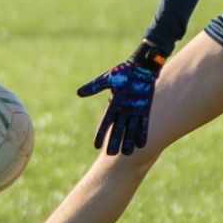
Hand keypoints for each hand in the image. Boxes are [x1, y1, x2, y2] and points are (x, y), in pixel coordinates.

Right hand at [77, 41, 166, 155]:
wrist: (142, 67)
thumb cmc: (124, 71)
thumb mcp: (108, 79)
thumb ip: (94, 87)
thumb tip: (78, 93)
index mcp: (113, 104)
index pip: (105, 123)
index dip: (101, 134)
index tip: (96, 146)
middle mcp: (123, 110)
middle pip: (118, 129)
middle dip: (115, 141)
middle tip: (110, 154)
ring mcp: (134, 111)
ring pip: (130, 130)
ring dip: (128, 141)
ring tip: (126, 153)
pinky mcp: (144, 110)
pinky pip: (143, 125)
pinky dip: (142, 134)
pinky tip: (141, 145)